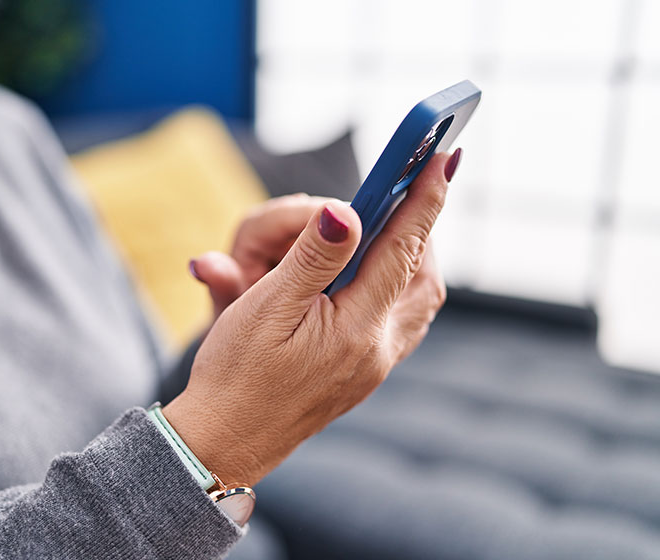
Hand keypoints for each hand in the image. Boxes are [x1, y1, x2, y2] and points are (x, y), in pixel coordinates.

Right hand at [164, 150, 457, 485]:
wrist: (226, 443)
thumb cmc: (235, 376)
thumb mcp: (264, 309)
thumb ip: (311, 258)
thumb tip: (345, 210)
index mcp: (356, 330)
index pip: (401, 249)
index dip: (422, 199)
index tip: (442, 156)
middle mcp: (378, 350)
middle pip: (422, 277)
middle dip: (422, 229)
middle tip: (411, 191)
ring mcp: (375, 367)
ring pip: (417, 302)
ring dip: (413, 259)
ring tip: (396, 228)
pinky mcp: (364, 376)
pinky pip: (401, 323)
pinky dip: (399, 287)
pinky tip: (376, 278)